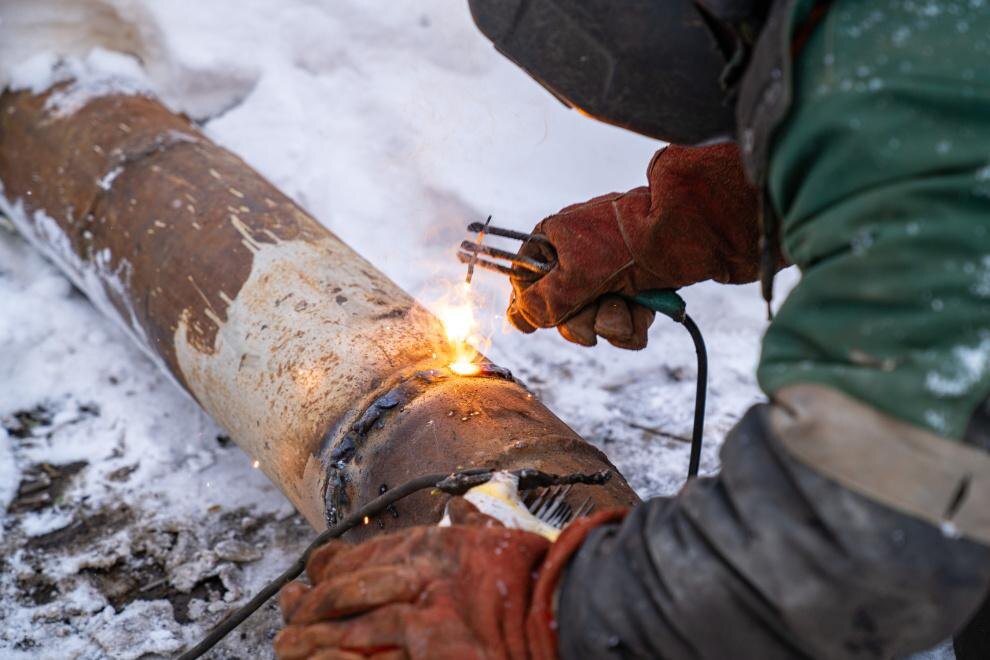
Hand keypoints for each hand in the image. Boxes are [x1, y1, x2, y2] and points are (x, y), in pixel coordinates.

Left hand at [274, 500, 626, 659]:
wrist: (562, 602)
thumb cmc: (532, 572)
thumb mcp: (496, 536)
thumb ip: (472, 521)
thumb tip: (461, 505)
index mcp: (426, 546)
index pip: (359, 553)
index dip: (326, 567)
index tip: (309, 576)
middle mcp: (416, 572)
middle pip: (342, 588)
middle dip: (307, 605)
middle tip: (286, 614)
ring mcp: (418, 609)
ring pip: (343, 621)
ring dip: (311, 636)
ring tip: (287, 647)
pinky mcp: (426, 640)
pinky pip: (365, 648)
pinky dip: (336, 655)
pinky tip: (314, 659)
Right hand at [507, 142, 760, 348]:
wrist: (690, 231)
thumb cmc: (627, 242)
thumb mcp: (576, 273)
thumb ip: (543, 301)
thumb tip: (520, 319)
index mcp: (554, 239)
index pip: (525, 279)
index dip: (532, 306)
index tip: (535, 325)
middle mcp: (578, 255)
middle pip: (559, 308)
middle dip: (581, 321)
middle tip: (593, 318)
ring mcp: (608, 273)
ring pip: (594, 319)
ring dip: (611, 323)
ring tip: (628, 309)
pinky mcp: (635, 287)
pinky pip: (621, 321)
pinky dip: (633, 324)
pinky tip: (644, 313)